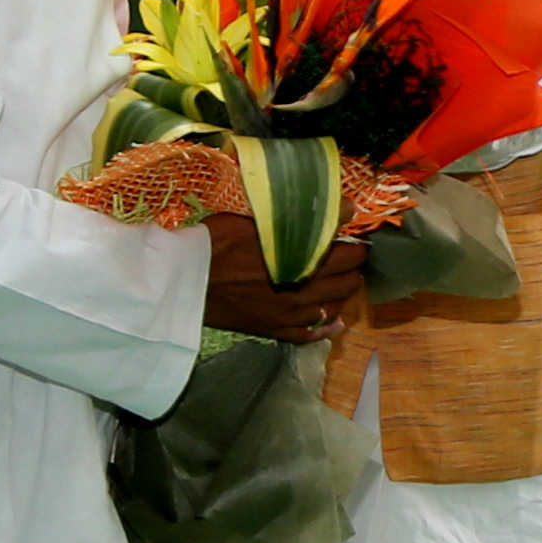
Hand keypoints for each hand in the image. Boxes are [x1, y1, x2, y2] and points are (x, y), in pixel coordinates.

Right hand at [201, 216, 368, 342]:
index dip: (358, 245)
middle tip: (350, 256)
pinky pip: (309, 335)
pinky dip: (325, 327)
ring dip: (341, 294)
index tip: (356, 237)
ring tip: (339, 281)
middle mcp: (304, 293)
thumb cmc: (217, 242)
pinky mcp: (273, 330)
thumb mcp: (259, 218)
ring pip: (333, 309)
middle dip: (353, 269)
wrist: (183, 280)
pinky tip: (333, 321)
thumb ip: (305, 216)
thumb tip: (347, 207)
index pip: (350, 256)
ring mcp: (289, 316)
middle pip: (347, 284)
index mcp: (304, 263)